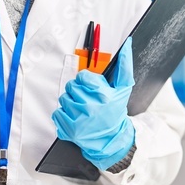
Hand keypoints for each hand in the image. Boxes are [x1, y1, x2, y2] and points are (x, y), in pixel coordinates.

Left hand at [52, 38, 135, 170]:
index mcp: (103, 95)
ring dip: (70, 102)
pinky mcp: (69, 130)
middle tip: (87, 99)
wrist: (111, 139)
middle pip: (71, 86)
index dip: (86, 81)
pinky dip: (64, 114)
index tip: (91, 88)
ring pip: (63, 98)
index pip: (82, 76)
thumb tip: (127, 45)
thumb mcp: (123, 90)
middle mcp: (91, 107)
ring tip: (81, 109)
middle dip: (78, 91)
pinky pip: (57, 113)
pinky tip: (75, 117)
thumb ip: (125, 66)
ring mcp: (79, 119)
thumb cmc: (115, 112)